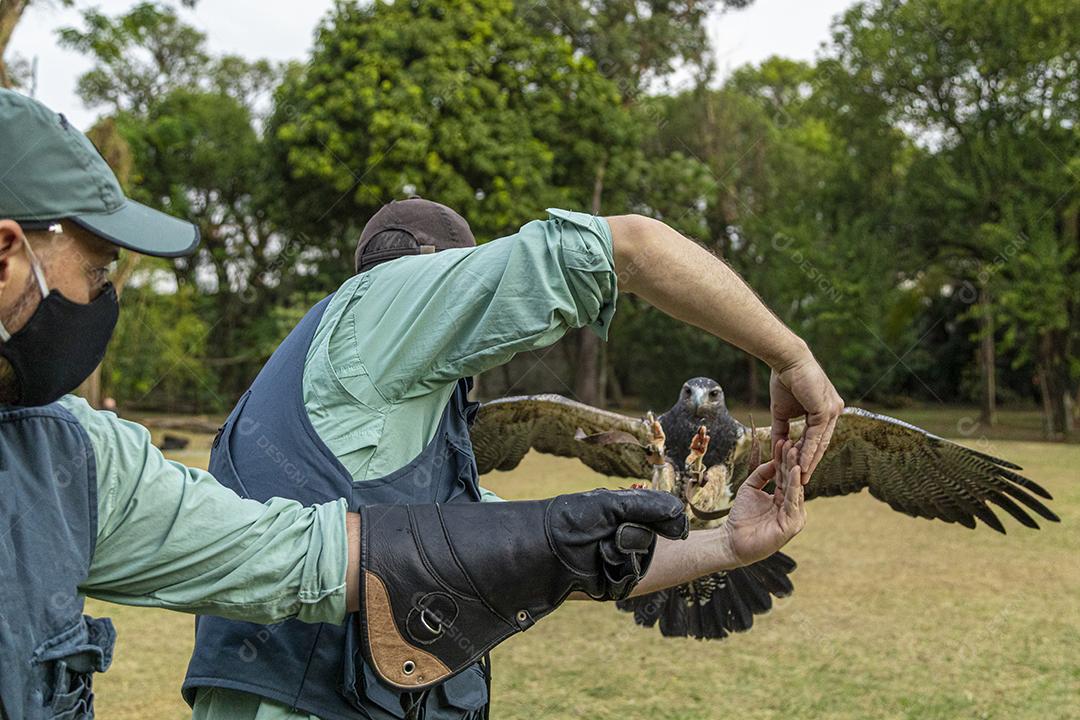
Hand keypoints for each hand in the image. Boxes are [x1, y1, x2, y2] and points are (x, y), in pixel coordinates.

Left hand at [720, 441, 805, 565]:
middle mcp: (791, 507)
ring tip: (794, 451)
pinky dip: (795, 485)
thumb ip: (761, 474)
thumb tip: (773, 460)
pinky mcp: (791, 525)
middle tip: (793, 441)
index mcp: (784, 499)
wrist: (732, 540)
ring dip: (795, 468)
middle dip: (792, 460)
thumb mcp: (750, 488)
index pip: (786, 475)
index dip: (785, 458)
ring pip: (796, 488)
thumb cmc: (741, 517)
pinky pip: (794, 502)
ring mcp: (793, 516)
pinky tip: (794, 471)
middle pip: (793, 479)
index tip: (785, 440)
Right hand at [770, 354, 843, 482]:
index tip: (797, 469)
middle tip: (802, 481)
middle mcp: (834, 412)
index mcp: (826, 411)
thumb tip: (777, 447)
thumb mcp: (782, 412)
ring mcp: (833, 411)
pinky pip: (816, 436)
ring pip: (820, 443)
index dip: (807, 454)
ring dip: (809, 462)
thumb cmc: (785, 381)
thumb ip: (782, 430)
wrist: (787, 361)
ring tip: (801, 478)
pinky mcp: (826, 411)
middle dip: (811, 463)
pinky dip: (808, 451)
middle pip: (822, 444)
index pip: (817, 438)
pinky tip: (800, 464)